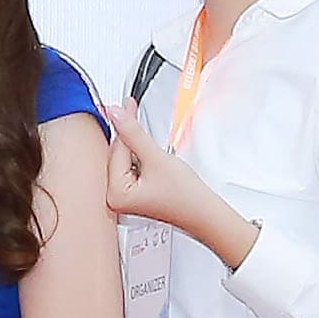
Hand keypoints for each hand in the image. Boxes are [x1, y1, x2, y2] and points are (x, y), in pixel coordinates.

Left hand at [97, 111, 253, 263]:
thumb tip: (115, 115)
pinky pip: (130, 167)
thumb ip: (133, 133)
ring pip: (123, 159)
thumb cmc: (184, 196)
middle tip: (131, 110)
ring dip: (135, 146)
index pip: (115, 150)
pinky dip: (139, 157)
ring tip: (151, 145)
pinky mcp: (133, 194)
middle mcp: (114, 198)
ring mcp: (123, 197)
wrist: (203, 212)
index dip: (123, 125)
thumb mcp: (155, 158)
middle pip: (116, 154)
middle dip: (128, 136)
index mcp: (115, 193)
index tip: (125, 106)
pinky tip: (150, 156)